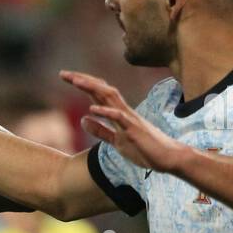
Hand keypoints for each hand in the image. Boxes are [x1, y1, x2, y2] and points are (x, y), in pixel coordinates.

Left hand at [60, 70, 188, 173]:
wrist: (169, 158)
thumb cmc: (145, 149)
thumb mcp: (116, 141)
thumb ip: (100, 130)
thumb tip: (83, 119)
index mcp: (118, 114)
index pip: (98, 94)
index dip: (82, 84)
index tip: (65, 76)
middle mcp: (124, 112)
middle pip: (101, 90)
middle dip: (83, 81)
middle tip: (63, 73)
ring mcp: (130, 119)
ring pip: (110, 98)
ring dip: (92, 89)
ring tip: (75, 81)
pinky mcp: (135, 131)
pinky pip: (119, 118)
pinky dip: (106, 112)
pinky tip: (92, 109)